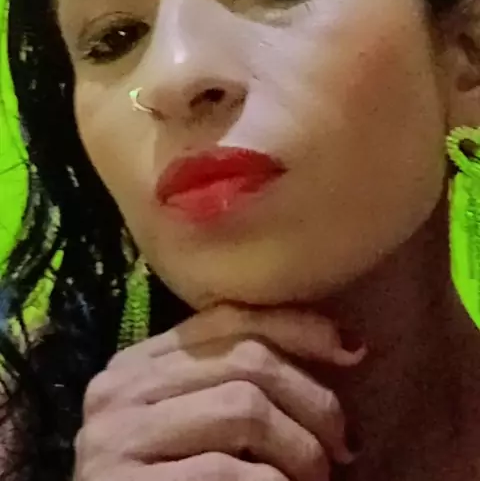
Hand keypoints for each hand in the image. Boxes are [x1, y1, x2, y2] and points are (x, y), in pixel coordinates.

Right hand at [74, 303, 365, 480]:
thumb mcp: (194, 427)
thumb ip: (232, 384)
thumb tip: (344, 348)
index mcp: (136, 364)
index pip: (227, 318)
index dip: (298, 327)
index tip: (355, 350)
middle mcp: (119, 389)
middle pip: (244, 361)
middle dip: (313, 400)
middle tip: (345, 446)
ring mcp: (116, 438)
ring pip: (243, 408)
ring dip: (300, 448)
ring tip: (318, 479)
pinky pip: (227, 472)